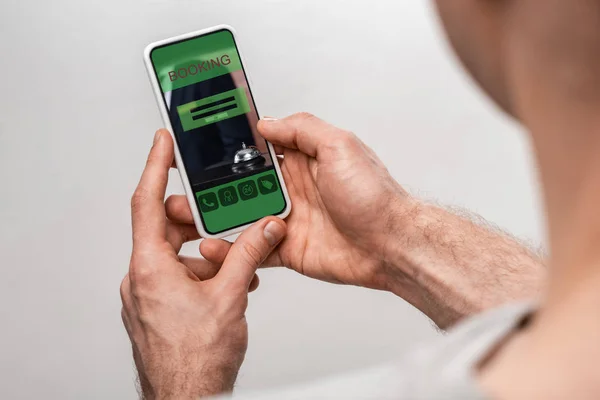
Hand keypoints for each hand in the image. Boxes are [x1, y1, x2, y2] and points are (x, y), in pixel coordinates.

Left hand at [120, 130, 285, 398]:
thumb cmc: (195, 361)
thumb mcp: (230, 297)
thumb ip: (249, 255)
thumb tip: (264, 228)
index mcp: (150, 268)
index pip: (147, 203)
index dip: (155, 166)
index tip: (162, 142)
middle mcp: (142, 279)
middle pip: (168, 230)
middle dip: (199, 221)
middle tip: (222, 211)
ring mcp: (148, 296)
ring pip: (178, 256)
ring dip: (208, 253)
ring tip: (237, 261)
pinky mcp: (158, 309)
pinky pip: (179, 278)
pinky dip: (204, 273)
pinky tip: (230, 284)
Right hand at [166, 114, 544, 329]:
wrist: (390, 245)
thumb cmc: (374, 196)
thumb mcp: (339, 147)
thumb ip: (302, 130)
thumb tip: (267, 123)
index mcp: (303, 160)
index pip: (260, 149)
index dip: (234, 147)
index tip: (206, 145)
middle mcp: (293, 188)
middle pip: (244, 184)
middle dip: (217, 185)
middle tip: (191, 187)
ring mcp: (288, 219)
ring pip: (243, 216)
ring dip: (219, 216)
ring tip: (191, 216)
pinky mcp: (287, 248)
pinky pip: (253, 248)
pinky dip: (233, 249)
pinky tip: (216, 247)